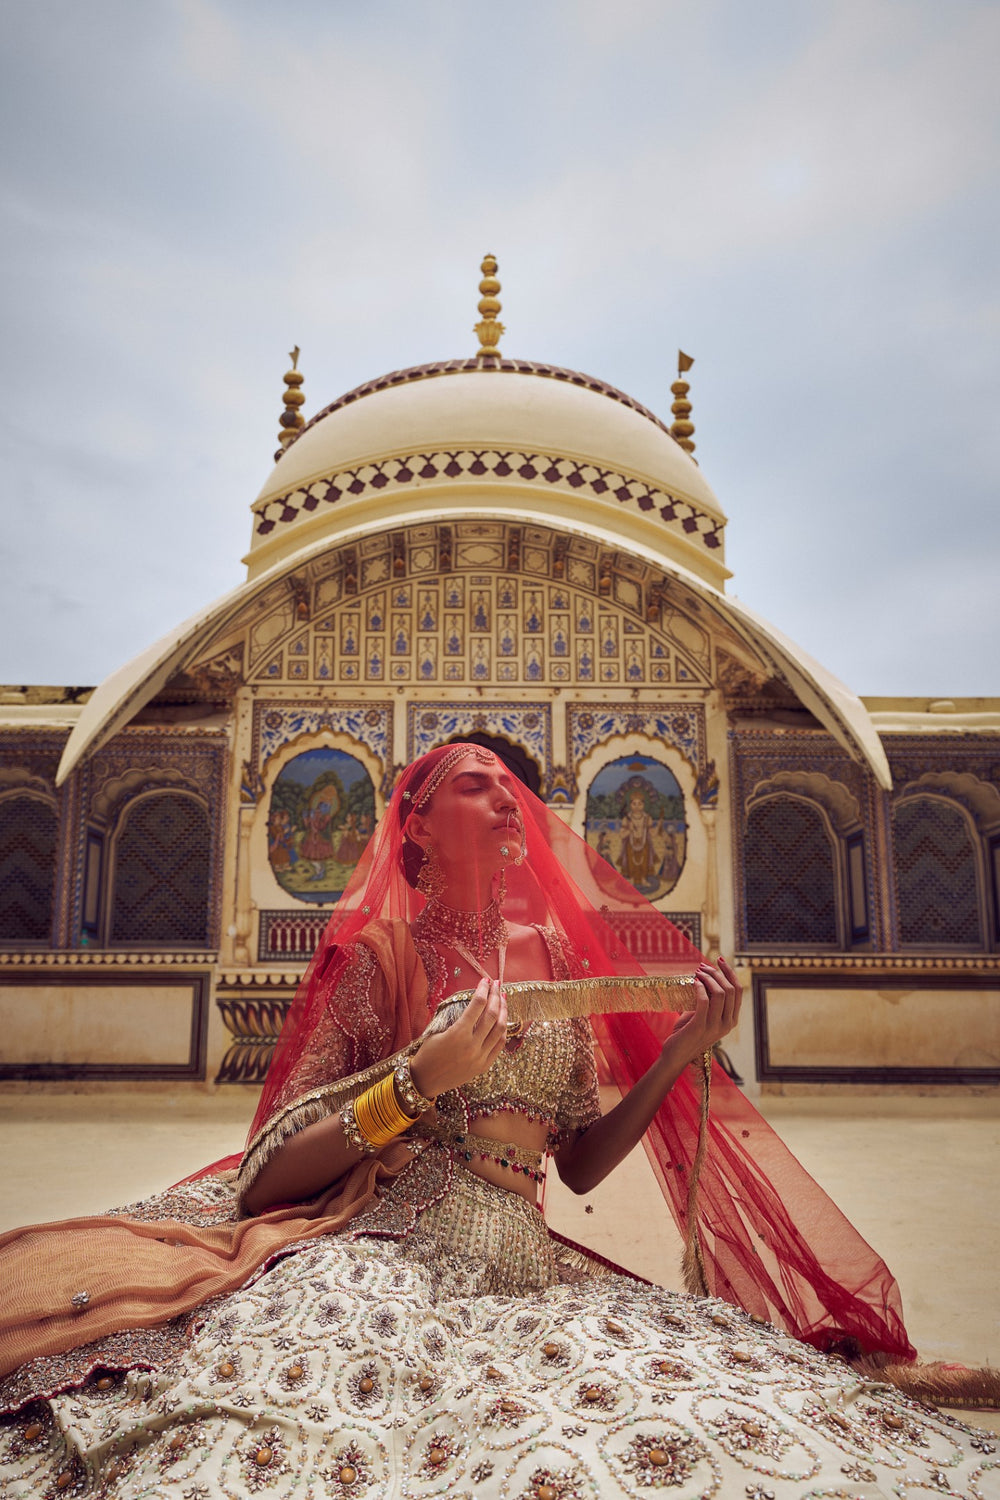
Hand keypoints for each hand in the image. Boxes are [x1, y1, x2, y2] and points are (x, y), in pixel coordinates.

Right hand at [409, 977, 507, 1098]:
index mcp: (458, 1034)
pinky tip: (502, 1020)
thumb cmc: (427, 1053)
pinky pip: (499, 1045)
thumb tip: (474, 1003)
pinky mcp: (483, 1066)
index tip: (486, 981)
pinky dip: (503, 1030)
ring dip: (503, 1011)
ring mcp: (480, 1057)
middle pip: (492, 1014)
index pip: (477, 1005)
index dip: (483, 990)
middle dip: (496, 996)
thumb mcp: (437, 1031)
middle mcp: (472, 1045)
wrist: (425, 1080)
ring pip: (500, 1029)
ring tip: (502, 999)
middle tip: (497, 985)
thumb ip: (457, 1018)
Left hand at [662, 957, 741, 1070]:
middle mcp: (727, 1024)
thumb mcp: (703, 1015)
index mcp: (731, 1020)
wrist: (675, 1054)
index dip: (730, 973)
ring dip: (708, 978)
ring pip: (720, 993)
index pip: (738, 991)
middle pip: (730, 989)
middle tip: (702, 966)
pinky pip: (704, 1001)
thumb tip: (706, 977)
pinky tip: (694, 982)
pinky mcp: (700, 1026)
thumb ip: (709, 1000)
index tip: (719, 960)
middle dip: (717, 973)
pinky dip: (700, 987)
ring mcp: (715, 1026)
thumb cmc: (687, 1032)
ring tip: (697, 972)